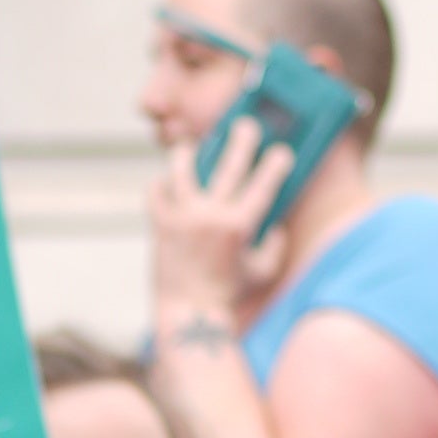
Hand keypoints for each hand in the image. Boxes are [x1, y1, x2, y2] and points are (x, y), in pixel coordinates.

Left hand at [146, 121, 293, 337]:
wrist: (190, 313)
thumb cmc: (229, 295)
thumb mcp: (261, 273)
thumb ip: (274, 248)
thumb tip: (277, 227)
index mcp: (240, 226)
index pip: (263, 185)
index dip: (275, 164)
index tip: (282, 150)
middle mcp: (212, 215)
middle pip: (230, 166)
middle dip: (241, 141)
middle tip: (246, 124)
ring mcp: (184, 217)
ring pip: (182, 170)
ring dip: (187, 155)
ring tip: (189, 148)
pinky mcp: (161, 225)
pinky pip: (156, 193)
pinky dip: (160, 186)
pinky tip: (165, 184)